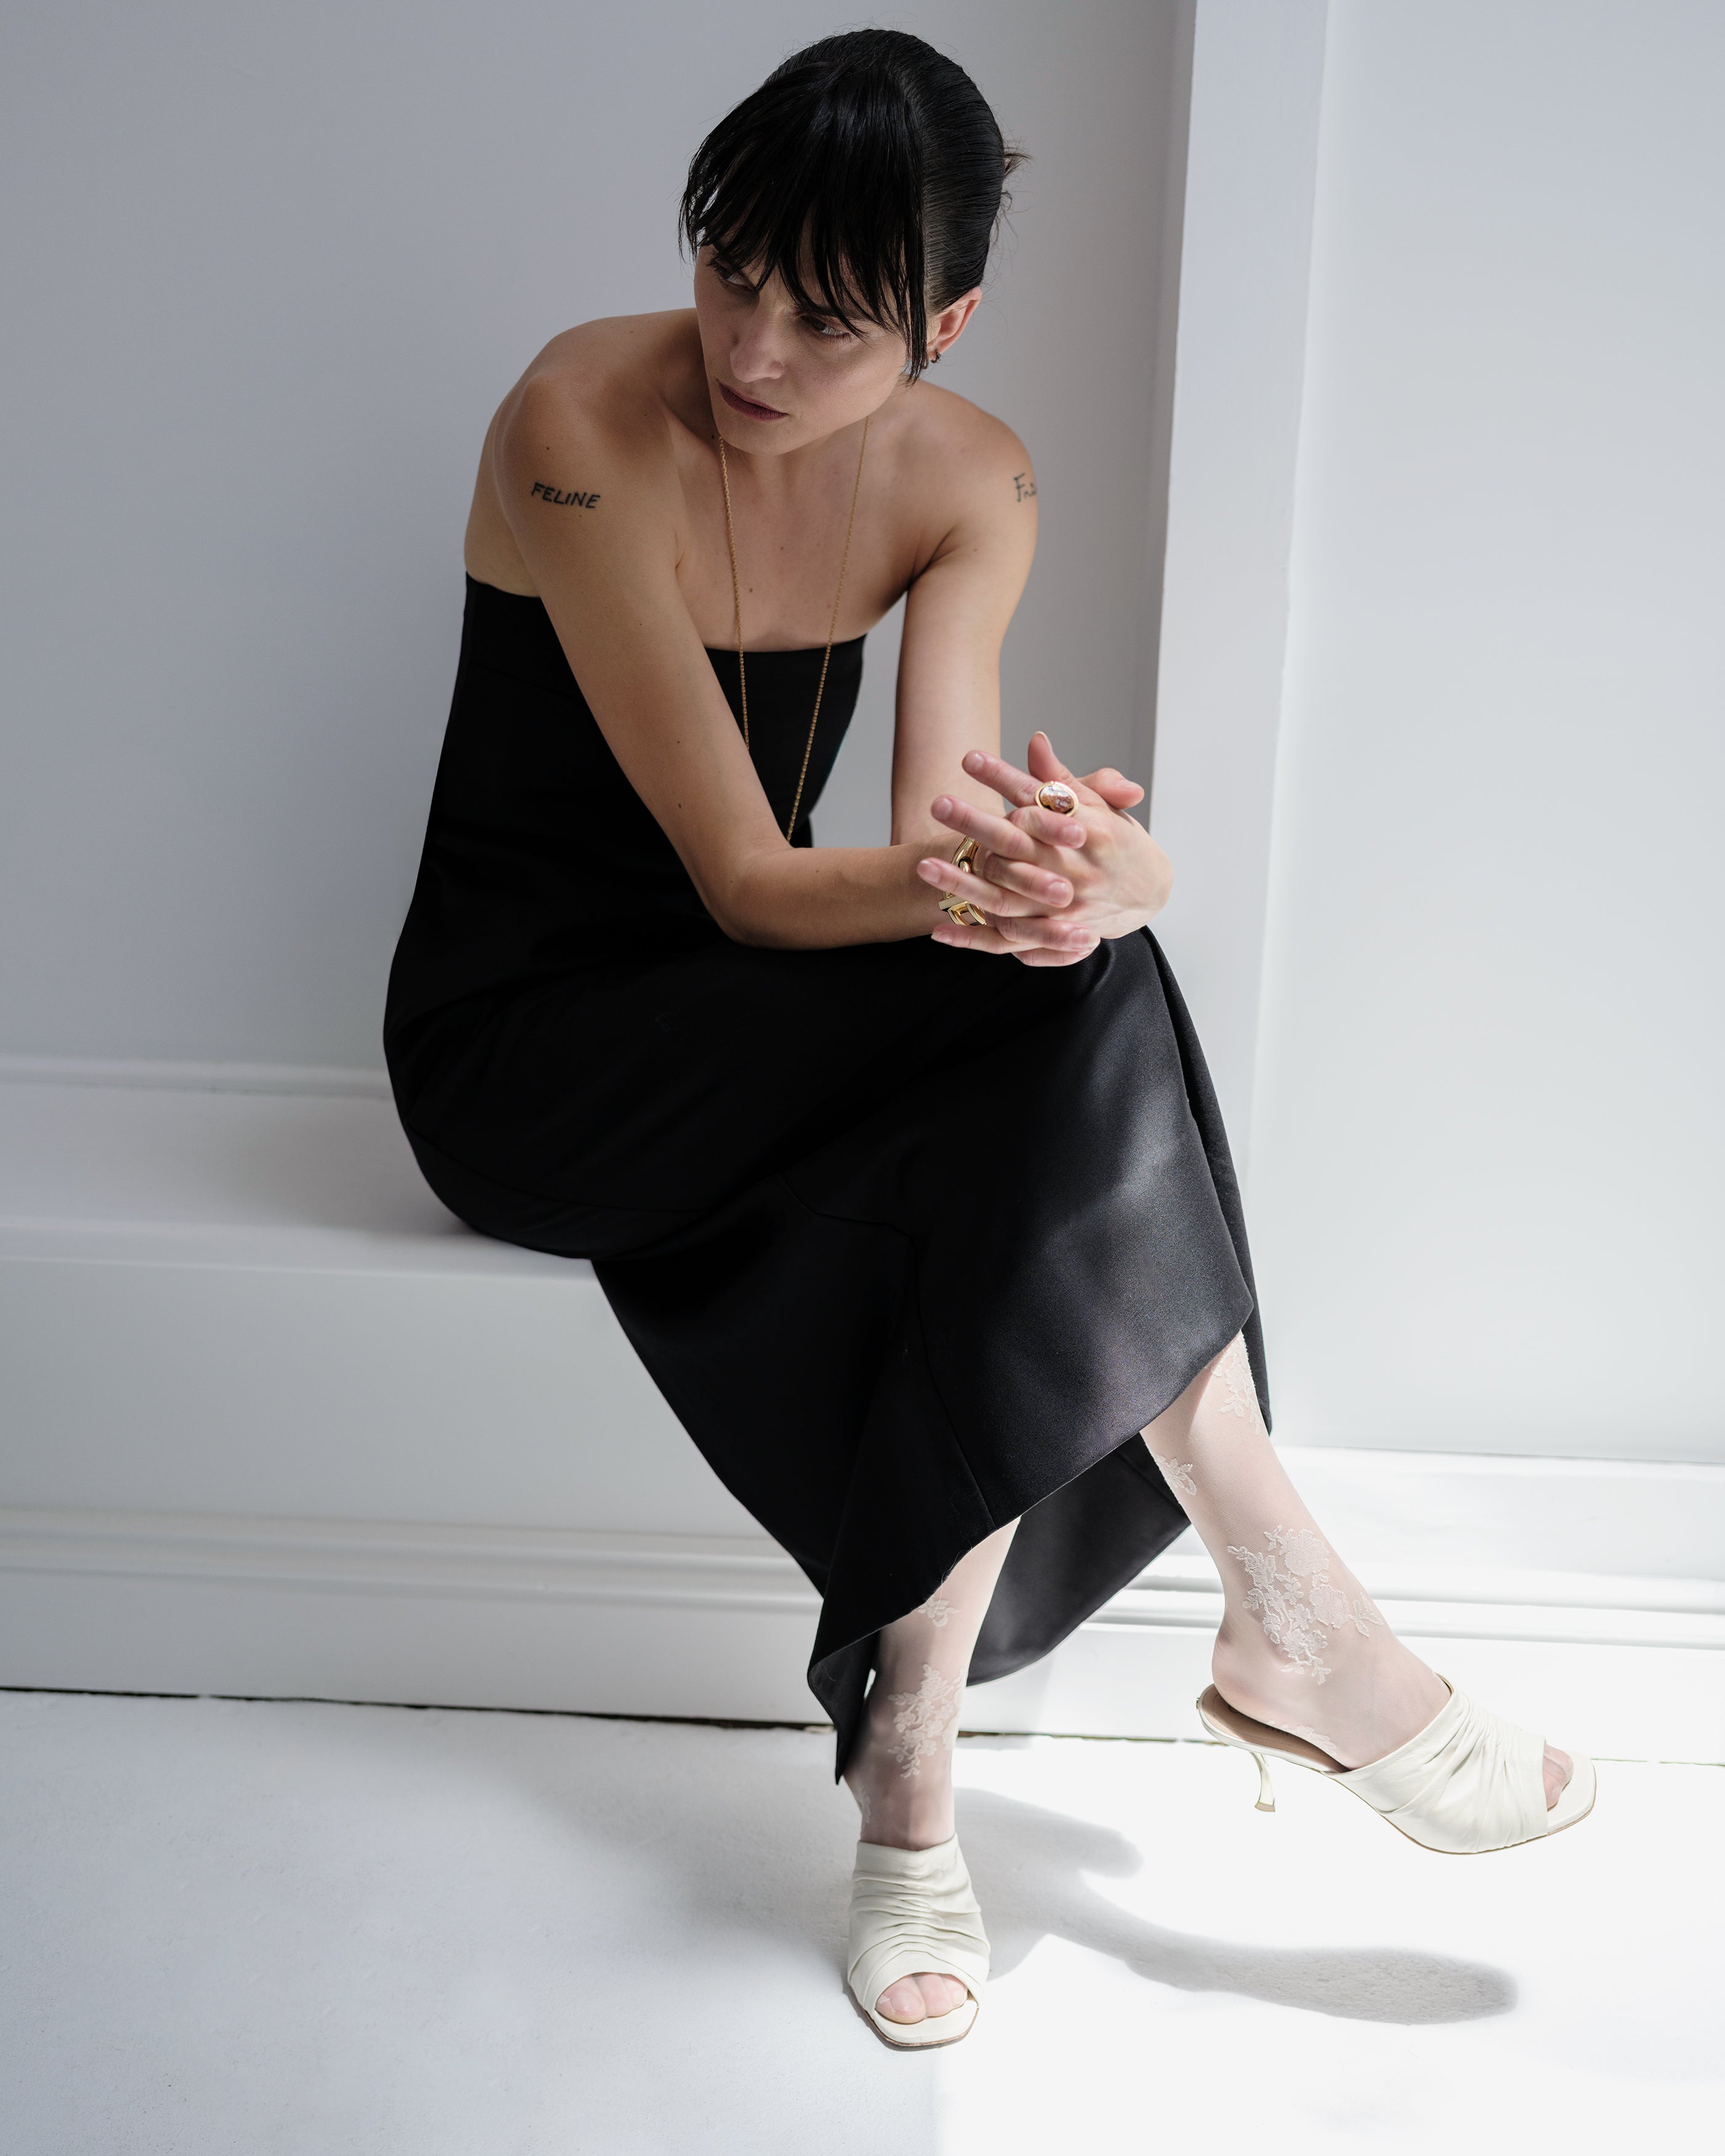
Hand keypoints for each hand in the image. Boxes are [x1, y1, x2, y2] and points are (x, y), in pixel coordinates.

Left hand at [917, 732, 1171, 966]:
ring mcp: (1065, 905)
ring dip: (963, 883)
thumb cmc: (1118, 841)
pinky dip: (972, 938)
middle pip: (1017, 844)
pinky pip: (1007, 939)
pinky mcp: (1055, 935)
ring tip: (924, 865)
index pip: (1038, 798)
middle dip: (976, 824)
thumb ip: (1061, 778)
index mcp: (1089, 827)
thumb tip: (1034, 740)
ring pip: (1005, 896)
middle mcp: (1076, 867)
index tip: (969, 758)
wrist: (1151, 892)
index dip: (1002, 777)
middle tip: (939, 803)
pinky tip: (938, 928)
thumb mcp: (1097, 805)